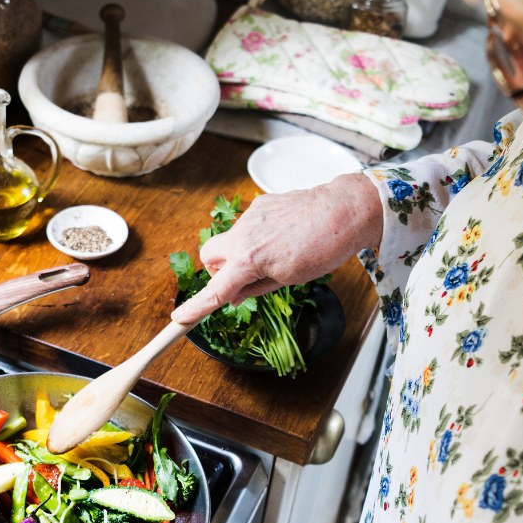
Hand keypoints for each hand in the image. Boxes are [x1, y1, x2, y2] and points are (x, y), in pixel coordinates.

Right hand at [170, 173, 382, 323]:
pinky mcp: (261, 204)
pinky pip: (247, 225)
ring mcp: (251, 216)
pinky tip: (282, 237)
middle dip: (217, 270)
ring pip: (229, 240)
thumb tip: (235, 294)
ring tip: (274, 255)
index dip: (196, 307)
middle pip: (208, 256)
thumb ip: (256, 287)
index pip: (216, 289)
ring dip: (240, 253)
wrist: (343, 211)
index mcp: (250, 259)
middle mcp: (243, 235)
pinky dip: (255, 236)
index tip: (179, 319)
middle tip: (241, 279)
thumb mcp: (289, 278)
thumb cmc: (323, 249)